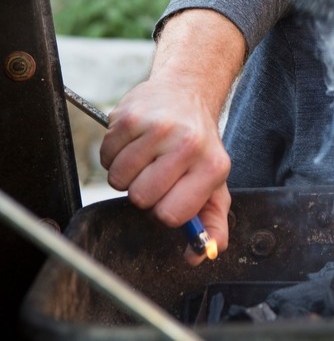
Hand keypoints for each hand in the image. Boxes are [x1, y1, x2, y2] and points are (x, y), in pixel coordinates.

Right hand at [98, 9, 244, 261]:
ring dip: (126, 174)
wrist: (186, 93)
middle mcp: (189, 144)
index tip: (170, 197)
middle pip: (140, 198)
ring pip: (118, 179)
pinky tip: (134, 142)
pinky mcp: (129, 116)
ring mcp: (158, 128)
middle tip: (157, 172)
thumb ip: (212, 222)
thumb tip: (201, 255)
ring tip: (147, 156)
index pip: (171, 215)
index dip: (163, 211)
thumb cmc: (198, 146)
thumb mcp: (215, 183)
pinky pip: (105, 157)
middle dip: (143, 192)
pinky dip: (113, 155)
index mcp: (213, 166)